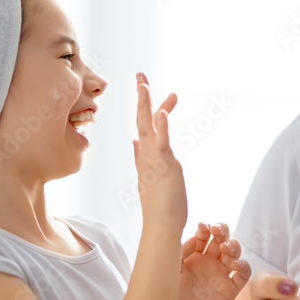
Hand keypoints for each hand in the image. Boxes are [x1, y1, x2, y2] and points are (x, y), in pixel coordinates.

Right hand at [134, 72, 185, 230]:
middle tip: (140, 75)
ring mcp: (154, 158)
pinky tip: (161, 111)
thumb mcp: (149, 177)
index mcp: (144, 157)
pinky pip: (162, 141)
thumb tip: (135, 143)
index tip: (146, 89)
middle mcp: (146, 154)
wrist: (161, 224)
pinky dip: (161, 125)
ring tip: (144, 83)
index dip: (146, 108)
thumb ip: (141, 158)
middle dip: (141, 96)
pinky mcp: (164, 164)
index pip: (144, 127)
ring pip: (148, 125)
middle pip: (142, 120)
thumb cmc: (159, 205)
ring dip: (146, 103)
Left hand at [175, 222, 252, 299]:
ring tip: (225, 248)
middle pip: (222, 239)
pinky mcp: (231, 289)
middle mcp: (209, 263)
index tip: (203, 227)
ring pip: (234, 253)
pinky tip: (235, 265)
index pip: (204, 236)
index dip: (205, 229)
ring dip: (233, 246)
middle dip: (222, 230)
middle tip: (217, 230)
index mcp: (194, 256)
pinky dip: (243, 266)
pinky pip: (243, 274)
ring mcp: (221, 275)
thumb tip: (195, 237)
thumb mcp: (171, 271)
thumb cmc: (170, 298)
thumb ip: (181, 252)